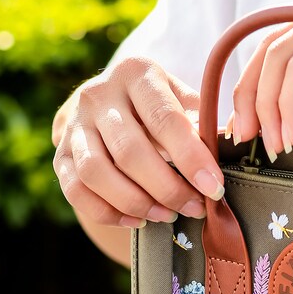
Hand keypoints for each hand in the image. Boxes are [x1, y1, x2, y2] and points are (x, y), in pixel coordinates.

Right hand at [52, 57, 226, 229]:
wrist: (111, 103)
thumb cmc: (161, 107)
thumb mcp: (184, 100)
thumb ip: (205, 122)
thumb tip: (232, 147)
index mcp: (137, 73)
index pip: (166, 120)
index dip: (192, 159)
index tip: (214, 189)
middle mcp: (99, 94)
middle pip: (130, 151)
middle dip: (167, 188)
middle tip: (194, 208)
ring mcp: (75, 124)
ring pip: (97, 173)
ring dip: (137, 202)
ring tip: (167, 215)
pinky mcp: (60, 153)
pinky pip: (76, 190)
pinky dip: (108, 212)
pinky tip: (137, 220)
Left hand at [227, 0, 292, 157]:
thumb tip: (283, 123)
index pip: (280, 48)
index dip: (255, 89)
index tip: (249, 131)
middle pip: (269, 47)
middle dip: (248, 98)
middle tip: (245, 140)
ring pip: (279, 56)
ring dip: (267, 106)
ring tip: (275, 145)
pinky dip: (288, 102)